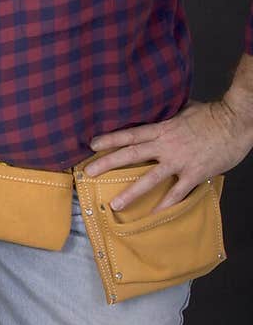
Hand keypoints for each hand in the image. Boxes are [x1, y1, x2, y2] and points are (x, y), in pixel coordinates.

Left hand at [85, 98, 252, 211]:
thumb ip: (169, 116)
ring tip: (115, 205)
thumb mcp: (185, 110)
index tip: (91, 144)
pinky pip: (177, 192)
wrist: (237, 121)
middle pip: (131, 154)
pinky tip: (152, 214)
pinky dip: (165, 204)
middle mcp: (167, 145)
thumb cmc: (213, 114)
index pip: (131, 133)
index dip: (110, 138)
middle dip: (107, 163)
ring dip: (131, 192)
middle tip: (88, 173)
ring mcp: (180, 161)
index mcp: (163, 129)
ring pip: (150, 178)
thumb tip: (159, 113)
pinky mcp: (194, 174)